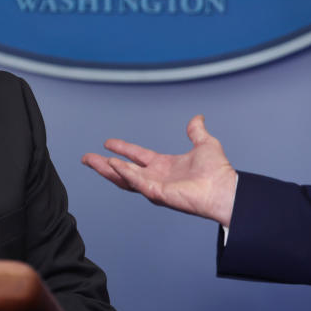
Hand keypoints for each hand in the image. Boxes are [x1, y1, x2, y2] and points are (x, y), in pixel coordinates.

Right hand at [82, 115, 237, 226]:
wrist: (224, 188)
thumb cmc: (218, 172)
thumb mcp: (205, 144)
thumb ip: (196, 131)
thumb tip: (197, 117)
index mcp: (165, 166)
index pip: (138, 156)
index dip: (123, 149)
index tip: (108, 143)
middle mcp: (157, 177)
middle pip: (124, 170)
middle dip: (103, 165)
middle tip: (86, 158)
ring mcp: (155, 187)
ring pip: (125, 178)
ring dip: (107, 170)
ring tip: (92, 161)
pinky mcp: (157, 193)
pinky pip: (136, 182)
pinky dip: (124, 172)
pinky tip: (113, 164)